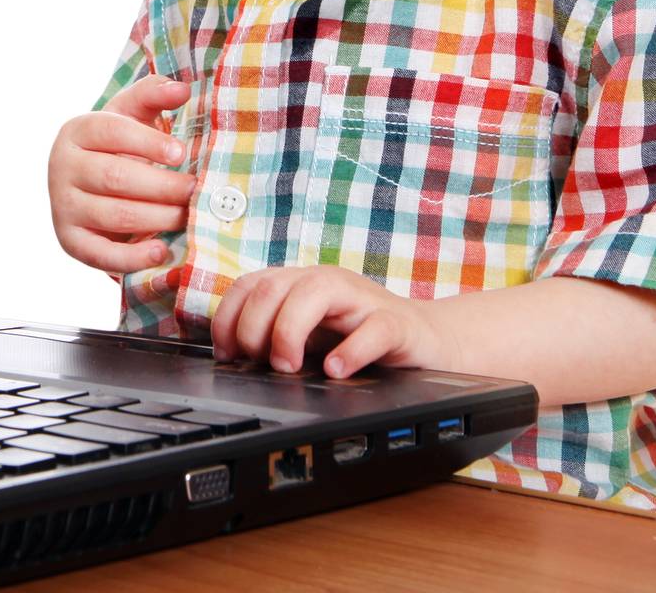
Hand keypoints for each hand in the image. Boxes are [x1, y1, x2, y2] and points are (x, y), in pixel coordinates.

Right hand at [48, 74, 195, 273]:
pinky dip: (133, 257)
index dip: (148, 142)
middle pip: (116, 177)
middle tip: (195, 190)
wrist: (90, 183)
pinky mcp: (69, 240)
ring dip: (158, 218)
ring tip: (188, 216)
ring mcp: (63, 206)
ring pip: (114, 215)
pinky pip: (100, 254)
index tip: (181, 153)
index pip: (112, 132)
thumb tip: (181, 89)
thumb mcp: (132, 114)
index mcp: (77, 130)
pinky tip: (161, 252)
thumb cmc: (120, 144)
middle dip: (162, 186)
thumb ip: (154, 94)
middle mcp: (62, 166)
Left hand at [211, 264, 452, 379]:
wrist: (426, 341)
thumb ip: (275, 339)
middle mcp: (327, 283)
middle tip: (265, 365)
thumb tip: (231, 359)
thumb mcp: (310, 337)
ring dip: (289, 330)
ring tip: (289, 366)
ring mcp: (361, 299)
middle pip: (273, 286)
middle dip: (256, 328)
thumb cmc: (361, 339)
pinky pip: (373, 328)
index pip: (250, 285)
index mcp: (301, 284)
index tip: (228, 357)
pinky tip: (337, 371)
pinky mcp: (395, 323)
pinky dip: (351, 350)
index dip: (228, 320)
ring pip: (315, 291)